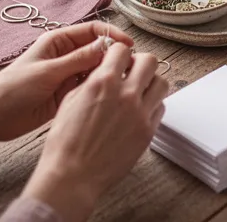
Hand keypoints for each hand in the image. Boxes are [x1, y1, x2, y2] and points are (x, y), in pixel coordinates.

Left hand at [0, 22, 134, 152]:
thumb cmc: (14, 88)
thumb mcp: (49, 71)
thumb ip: (79, 60)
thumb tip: (108, 47)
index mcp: (59, 41)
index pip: (92, 31)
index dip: (112, 36)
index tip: (129, 46)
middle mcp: (66, 55)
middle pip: (98, 50)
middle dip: (114, 56)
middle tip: (130, 68)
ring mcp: (68, 75)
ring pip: (96, 69)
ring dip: (108, 74)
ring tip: (123, 83)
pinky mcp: (68, 94)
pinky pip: (89, 87)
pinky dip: (99, 89)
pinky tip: (109, 95)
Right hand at [23, 48, 168, 221]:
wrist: (72, 175)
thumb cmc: (65, 142)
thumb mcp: (70, 100)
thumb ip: (92, 80)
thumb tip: (105, 69)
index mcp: (102, 82)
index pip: (122, 49)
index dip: (119, 52)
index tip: (117, 58)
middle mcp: (126, 94)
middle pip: (150, 61)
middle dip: (140, 62)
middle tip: (132, 71)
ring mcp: (140, 113)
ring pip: (161, 82)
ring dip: (151, 82)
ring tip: (139, 90)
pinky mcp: (148, 131)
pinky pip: (161, 108)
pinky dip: (152, 104)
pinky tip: (139, 111)